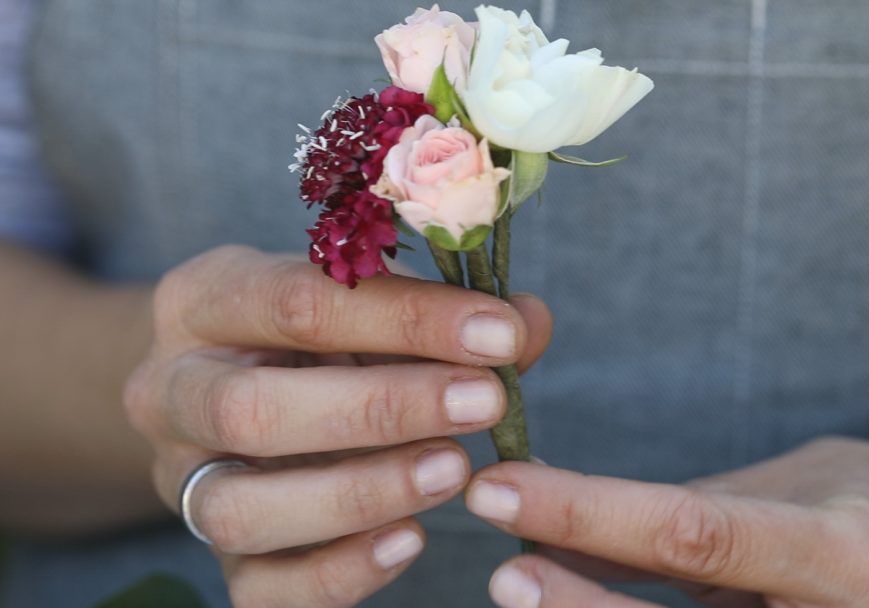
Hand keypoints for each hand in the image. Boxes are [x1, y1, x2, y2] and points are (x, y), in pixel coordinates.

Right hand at [123, 245, 551, 605]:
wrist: (227, 391)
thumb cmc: (310, 335)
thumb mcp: (360, 301)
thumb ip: (438, 312)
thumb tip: (526, 324)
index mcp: (205, 302)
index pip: (298, 304)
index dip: (407, 319)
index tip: (498, 330)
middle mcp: (171, 393)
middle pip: (253, 410)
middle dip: (381, 408)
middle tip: (483, 401)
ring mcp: (183, 481)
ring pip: (241, 509)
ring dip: (360, 493)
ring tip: (454, 470)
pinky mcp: (213, 555)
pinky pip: (259, 587)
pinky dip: (339, 572)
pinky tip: (411, 539)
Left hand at [467, 438, 868, 607]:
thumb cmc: (844, 507)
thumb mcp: (768, 493)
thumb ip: (665, 517)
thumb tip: (536, 511)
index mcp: (854, 557)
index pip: (692, 534)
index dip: (584, 511)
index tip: (499, 487)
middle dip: (570, 604)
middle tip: (501, 571)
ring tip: (527, 586)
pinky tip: (573, 605)